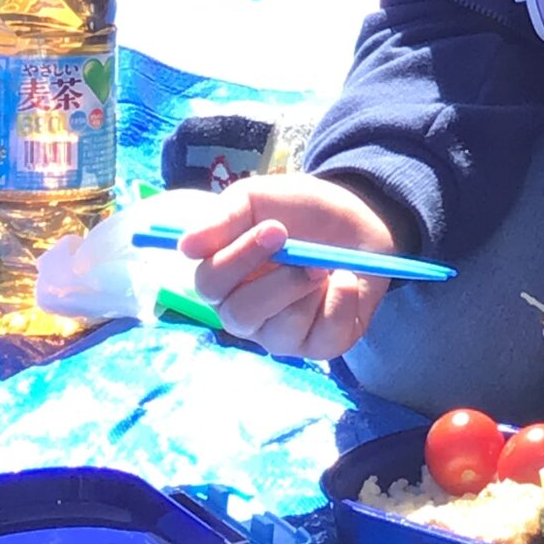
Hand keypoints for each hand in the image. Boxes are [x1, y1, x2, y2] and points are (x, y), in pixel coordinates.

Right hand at [179, 173, 398, 360]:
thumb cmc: (300, 211)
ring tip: (327, 263)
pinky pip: (324, 338)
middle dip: (278, 281)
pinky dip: (341, 302)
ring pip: (281, 329)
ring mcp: (282, 333)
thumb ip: (224, 217)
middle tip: (308, 253)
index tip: (274, 228)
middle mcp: (246, 312)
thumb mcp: (260, 199)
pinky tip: (346, 281)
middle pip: (240, 315)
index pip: (209, 282)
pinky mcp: (320, 345)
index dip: (238, 258)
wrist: (359, 219)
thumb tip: (185, 246)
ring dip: (309, 289)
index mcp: (224, 277)